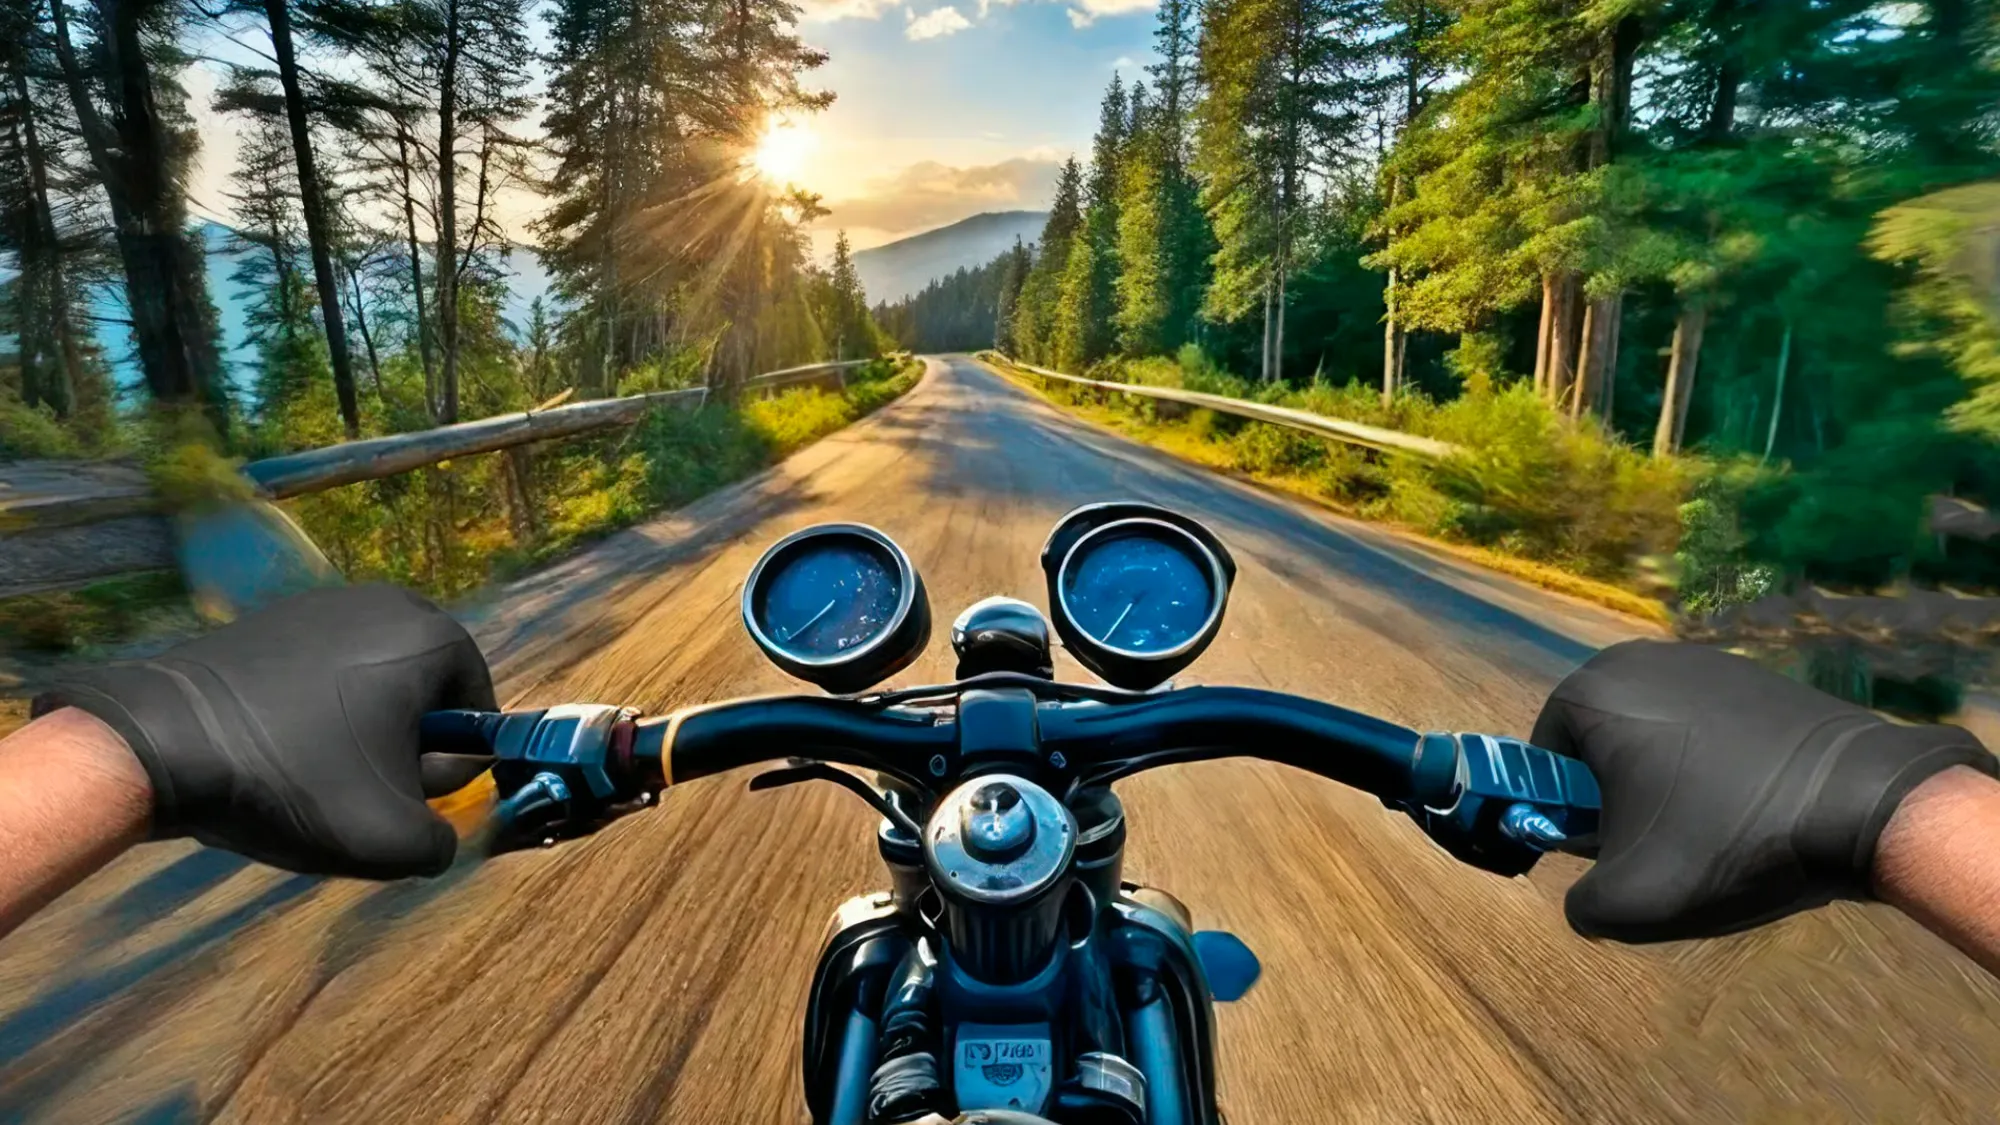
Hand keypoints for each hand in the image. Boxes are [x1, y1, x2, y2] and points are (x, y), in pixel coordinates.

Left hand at [33, 584, 496, 877]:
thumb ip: (442, 843)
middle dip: (403, 745)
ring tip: (309, 770)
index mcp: (432, 636)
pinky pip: (327, 672)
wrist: (158, 744)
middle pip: (427, 695)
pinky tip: (276, 744)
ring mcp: (328, 602)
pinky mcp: (277, 614)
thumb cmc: (292, 781)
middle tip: (355, 787)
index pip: (477, 712)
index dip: (445, 766)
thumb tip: (436, 833)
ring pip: (376, 686)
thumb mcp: (389, 841)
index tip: (397, 793)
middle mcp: (389, 602)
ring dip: (359, 731)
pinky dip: (315, 710)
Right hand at [1531, 640, 1995, 941]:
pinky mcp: (1750, 671)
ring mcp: (1698, 658)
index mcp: (1589, 693)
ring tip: (1713, 827)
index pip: (1541, 762)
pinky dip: (1712, 764)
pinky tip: (1749, 802)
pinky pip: (1702, 724)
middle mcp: (1635, 659)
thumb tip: (1586, 898)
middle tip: (1661, 843)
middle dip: (1618, 797)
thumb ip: (1579, 905)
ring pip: (1650, 736)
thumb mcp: (1631, 902)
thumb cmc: (1727, 842)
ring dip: (1665, 783)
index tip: (1615, 848)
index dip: (1569, 815)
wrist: (1863, 803)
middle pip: (1597, 745)